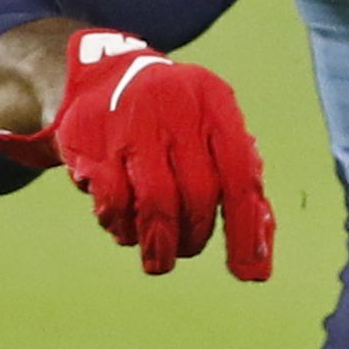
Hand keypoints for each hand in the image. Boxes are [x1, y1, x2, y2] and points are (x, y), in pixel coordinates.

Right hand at [0, 31, 272, 280]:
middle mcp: (174, 106)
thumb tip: (259, 259)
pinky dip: (122, 227)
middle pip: (197, 192)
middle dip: (195, 235)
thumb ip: (242, 186)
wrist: (102, 75)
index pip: (240, 173)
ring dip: (160, 245)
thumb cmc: (176, 121)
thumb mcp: (214, 134)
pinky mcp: (89, 140)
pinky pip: (113, 201)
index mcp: (214, 102)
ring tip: (160, 259)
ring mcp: (129, 121)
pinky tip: (125, 230)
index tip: (247, 272)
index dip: (245, 228)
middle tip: (189, 249)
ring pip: (155, 202)